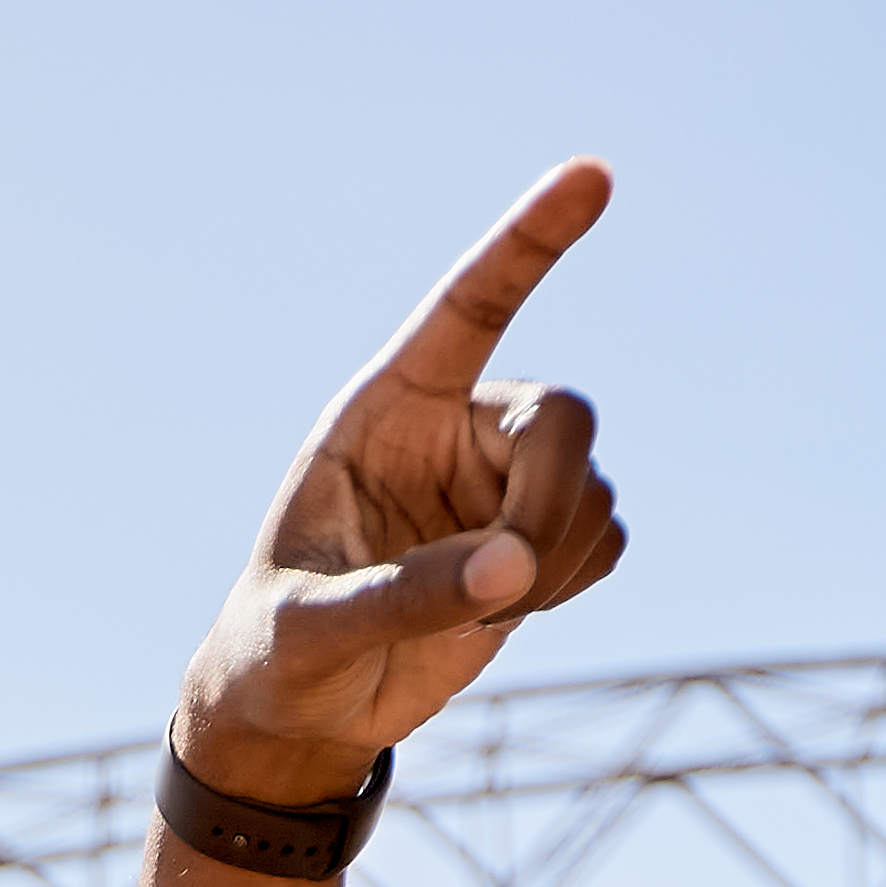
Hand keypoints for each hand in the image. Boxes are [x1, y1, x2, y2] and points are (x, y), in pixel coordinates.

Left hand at [167, 158, 630, 807]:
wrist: (302, 710)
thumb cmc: (279, 650)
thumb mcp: (314, 625)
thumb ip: (403, 596)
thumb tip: (512, 573)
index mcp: (385, 409)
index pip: (470, 305)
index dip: (529, 241)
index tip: (593, 175)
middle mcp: (454, 428)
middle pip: (562, 415)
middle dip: (550, 503)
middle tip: (509, 587)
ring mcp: (503, 480)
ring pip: (590, 485)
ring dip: (555, 560)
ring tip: (471, 616)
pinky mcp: (539, 537)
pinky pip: (606, 537)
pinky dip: (574, 580)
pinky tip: (504, 612)